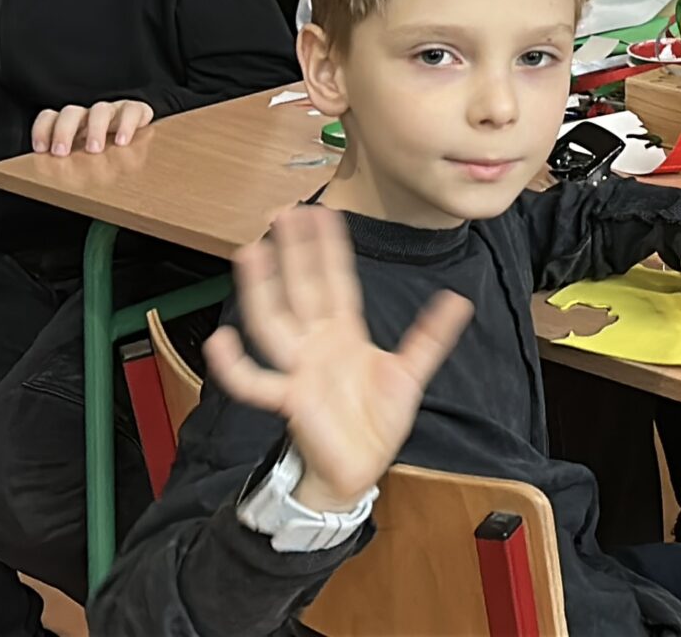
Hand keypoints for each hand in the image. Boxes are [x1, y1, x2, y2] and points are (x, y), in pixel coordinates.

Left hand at [33, 100, 155, 155]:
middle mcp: (89, 116)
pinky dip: (127, 125)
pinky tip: (122, 142)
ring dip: (95, 130)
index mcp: (72, 126)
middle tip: (61, 152)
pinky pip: (132, 110)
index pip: (50, 117)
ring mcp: (113, 112)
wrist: (146, 142)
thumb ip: (69, 165)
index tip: (41, 150)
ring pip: (100, 110)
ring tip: (94, 150)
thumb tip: (53, 182)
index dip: (42, 130)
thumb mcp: (83, 161)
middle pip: (71, 113)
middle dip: (63, 132)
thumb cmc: (109, 157)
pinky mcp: (136, 111)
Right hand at [204, 206, 471, 512]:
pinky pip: (257, 382)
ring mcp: (301, 368)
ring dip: (263, 288)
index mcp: (345, 332)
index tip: (322, 213)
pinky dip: (237, 366)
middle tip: (282, 212)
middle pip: (303, 288)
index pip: (335, 280)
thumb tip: (458, 300)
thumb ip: (431, 335)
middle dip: (294, 252)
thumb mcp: (411, 372)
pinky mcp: (291, 399)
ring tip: (250, 252)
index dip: (329, 247)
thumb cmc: (377, 420)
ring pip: (275, 322)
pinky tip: (221, 341)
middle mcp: (318, 343)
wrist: (360, 469)